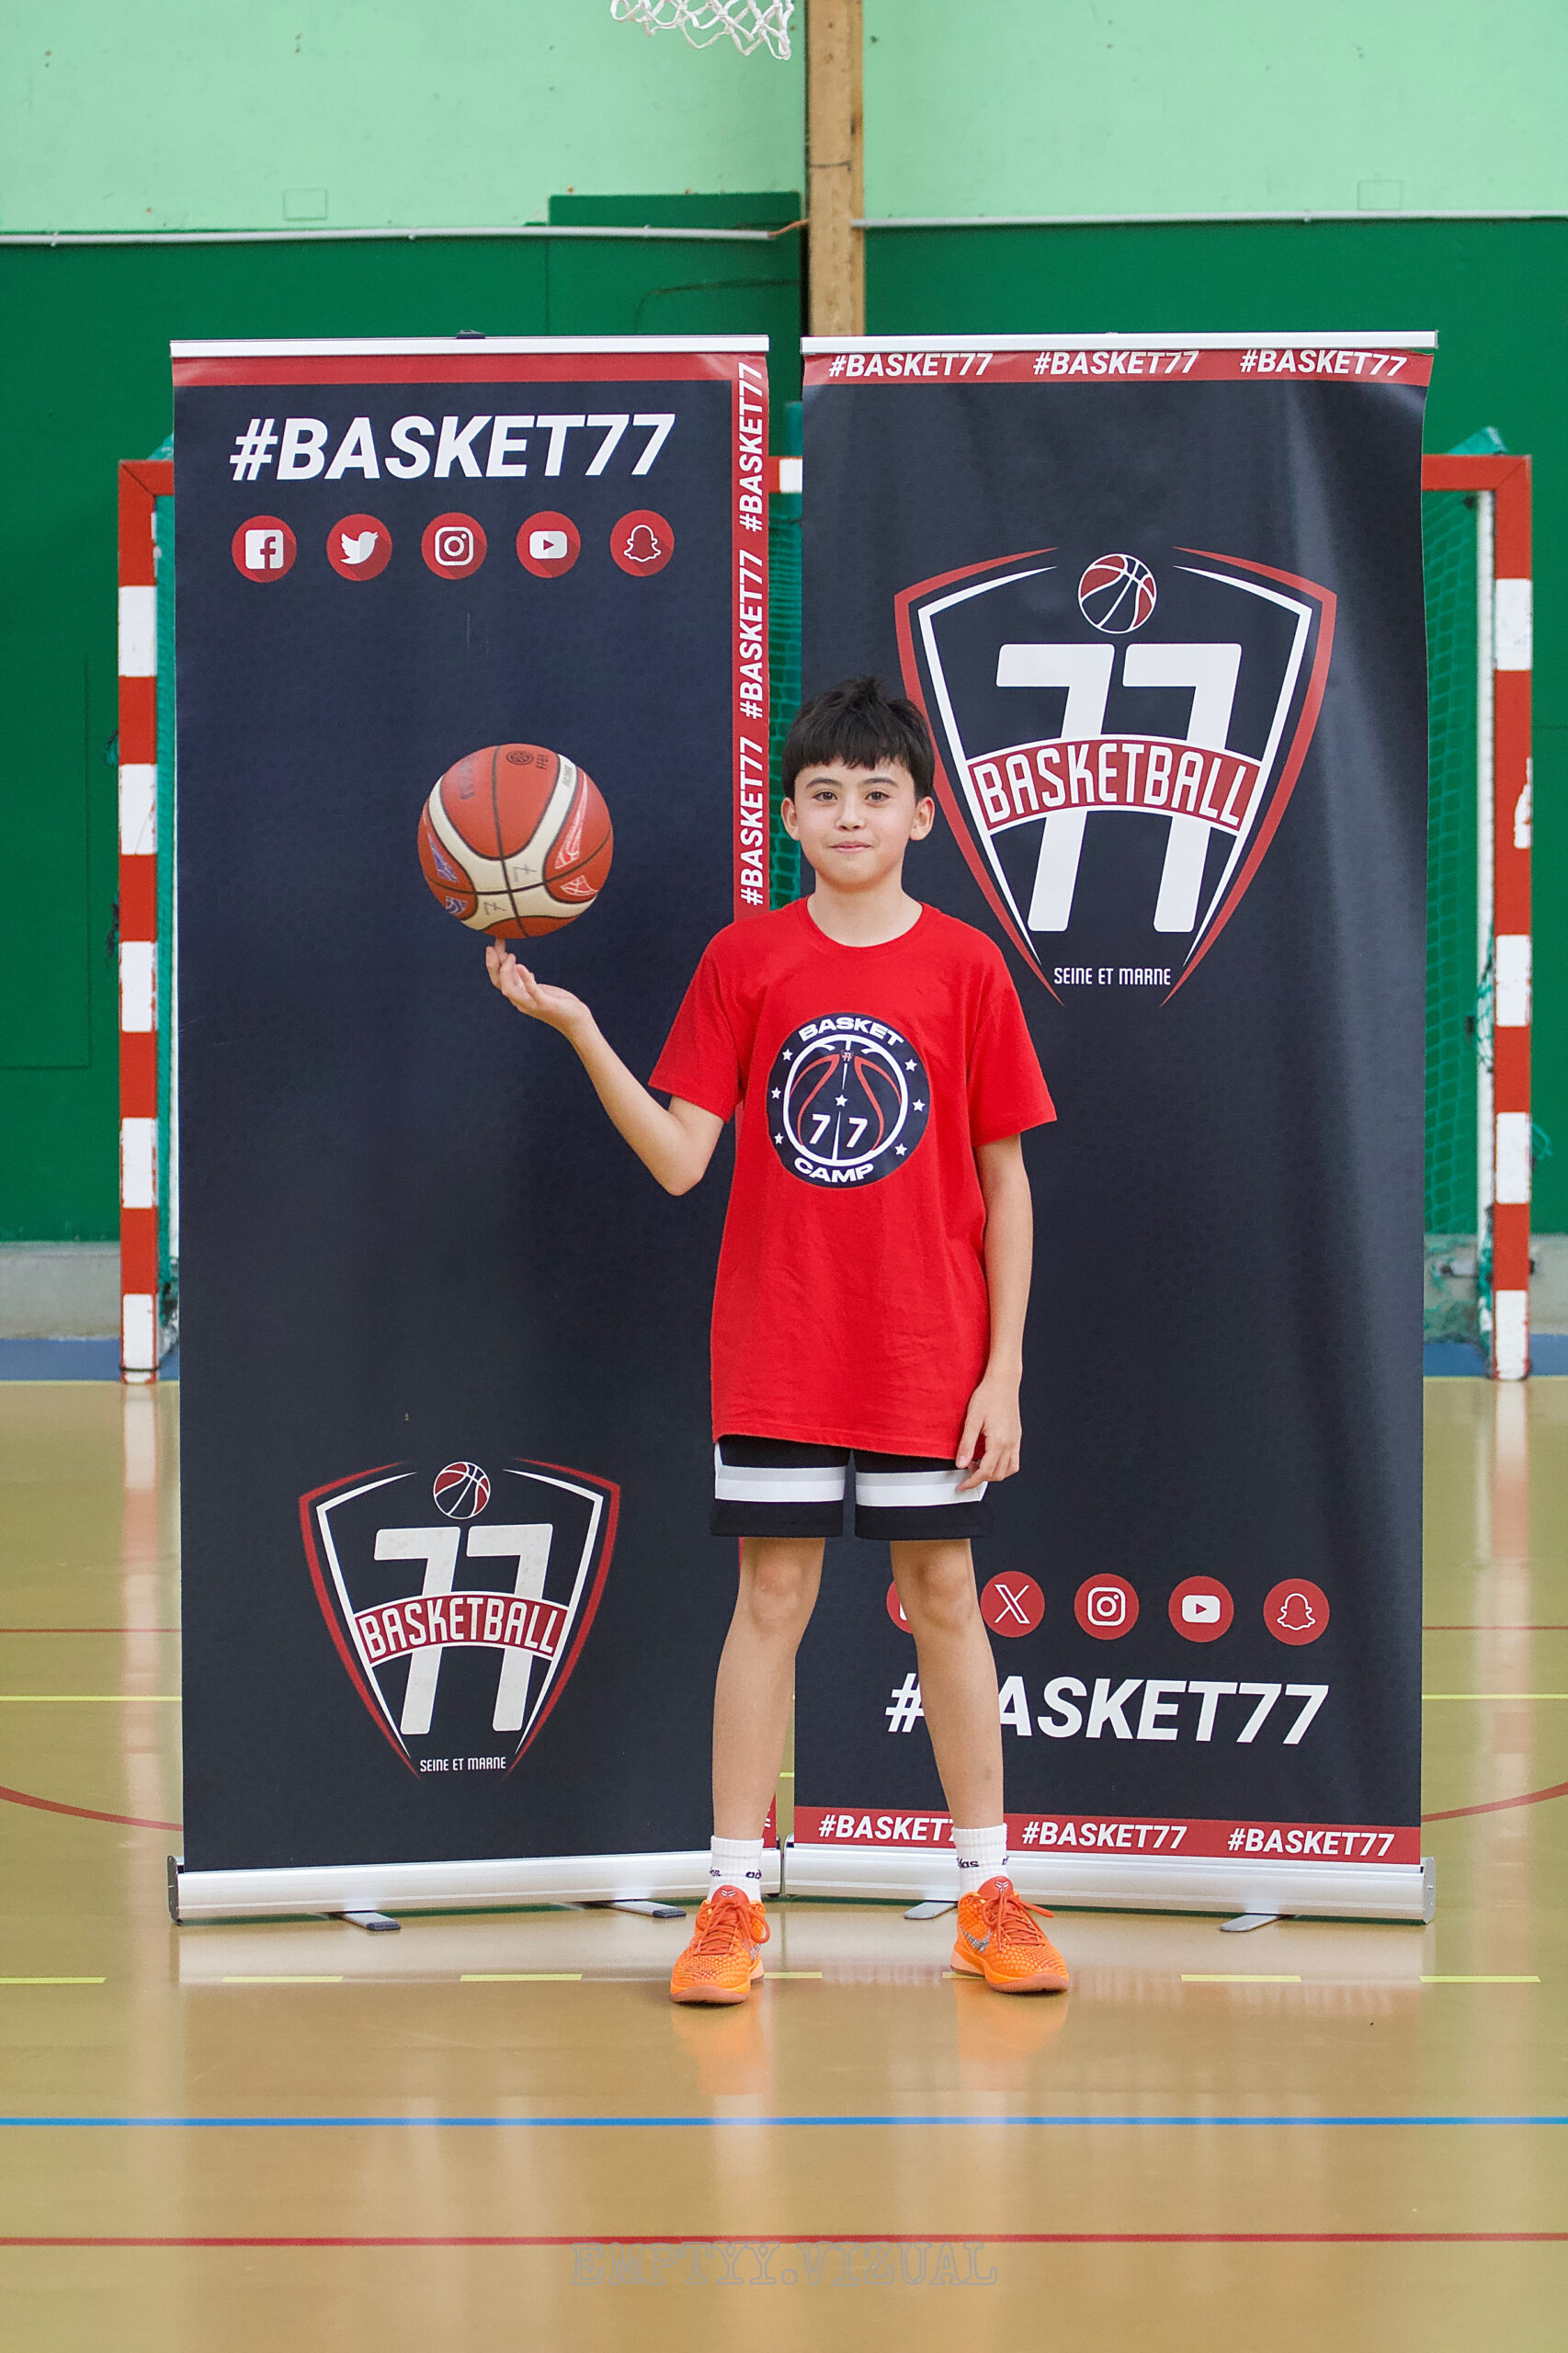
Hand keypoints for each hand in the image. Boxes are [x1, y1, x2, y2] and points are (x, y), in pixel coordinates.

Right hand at [485, 940, 592, 1039]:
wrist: (576, 1022)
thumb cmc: (559, 1004)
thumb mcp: (539, 990)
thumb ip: (527, 982)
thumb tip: (519, 968)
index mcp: (519, 997)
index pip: (499, 980)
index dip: (493, 963)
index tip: (493, 946)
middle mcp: (521, 1002)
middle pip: (499, 983)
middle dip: (493, 965)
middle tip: (492, 947)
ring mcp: (531, 1005)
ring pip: (509, 989)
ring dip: (506, 972)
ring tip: (510, 955)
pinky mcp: (545, 1004)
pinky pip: (532, 991)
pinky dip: (524, 978)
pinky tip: (521, 966)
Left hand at [955, 1372, 1021, 1491]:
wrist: (1004, 1382)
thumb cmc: (988, 1396)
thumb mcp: (972, 1420)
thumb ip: (966, 1444)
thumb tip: (960, 1463)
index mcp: (999, 1442)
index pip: (985, 1471)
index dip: (972, 1481)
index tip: (962, 1485)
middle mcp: (1010, 1444)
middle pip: (998, 1474)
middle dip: (981, 1479)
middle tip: (966, 1473)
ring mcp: (1015, 1441)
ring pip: (1009, 1470)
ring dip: (993, 1474)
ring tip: (978, 1465)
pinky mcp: (1017, 1436)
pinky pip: (1014, 1460)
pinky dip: (1003, 1466)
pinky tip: (991, 1458)